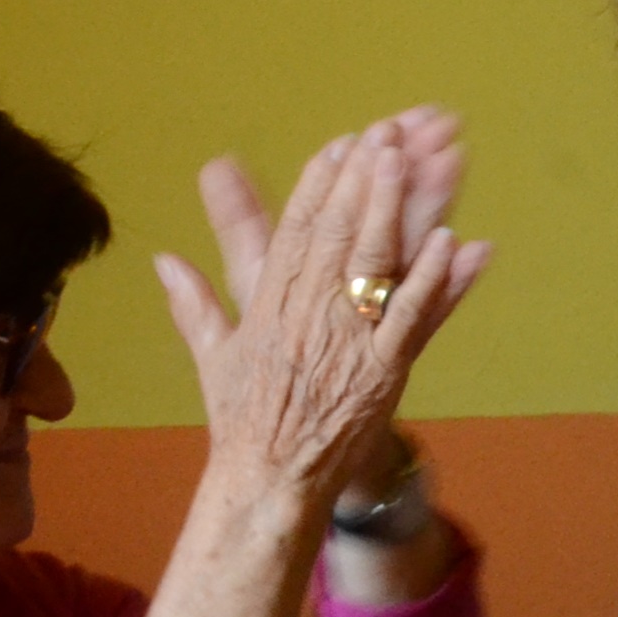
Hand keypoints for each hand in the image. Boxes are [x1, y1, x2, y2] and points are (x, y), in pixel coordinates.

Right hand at [156, 123, 492, 501]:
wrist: (267, 482)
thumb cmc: (244, 422)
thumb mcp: (213, 356)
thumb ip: (193, 302)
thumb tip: (162, 260)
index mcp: (267, 306)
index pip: (293, 232)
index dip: (318, 185)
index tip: (340, 144)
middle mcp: (305, 315)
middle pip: (334, 233)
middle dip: (359, 180)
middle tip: (385, 133)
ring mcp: (345, 342)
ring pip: (370, 262)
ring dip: (390, 208)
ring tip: (410, 163)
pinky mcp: (380, 372)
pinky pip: (409, 317)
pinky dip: (432, 278)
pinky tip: (454, 240)